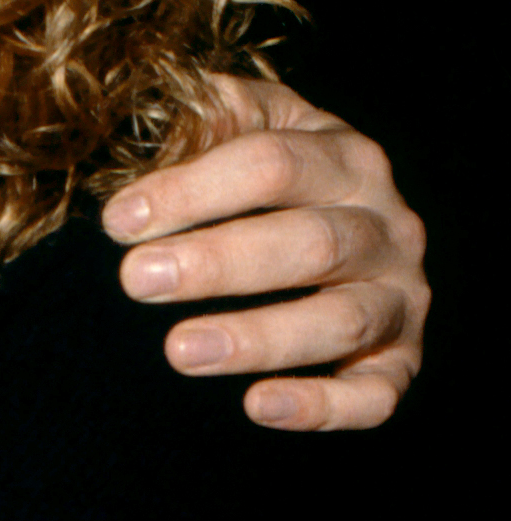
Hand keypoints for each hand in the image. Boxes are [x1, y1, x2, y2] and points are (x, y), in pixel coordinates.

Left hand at [104, 74, 427, 429]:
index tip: (121, 220)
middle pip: (312, 242)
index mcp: (346, 157)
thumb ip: (205, 117)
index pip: (274, 164)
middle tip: (138, 280)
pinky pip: (376, 394)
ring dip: (260, 338)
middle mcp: (387, 224)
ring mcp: (400, 295)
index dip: (194, 190)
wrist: (341, 231)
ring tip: (179, 351)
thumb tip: (149, 113)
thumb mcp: (247, 127)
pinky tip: (258, 407)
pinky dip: (323, 407)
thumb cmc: (272, 177)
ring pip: (344, 321)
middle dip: (220, 263)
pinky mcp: (399, 362)